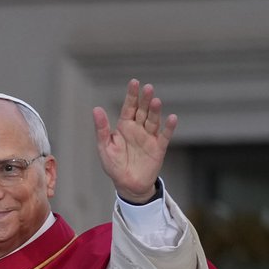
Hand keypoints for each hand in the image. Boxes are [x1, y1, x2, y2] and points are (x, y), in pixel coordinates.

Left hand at [93, 80, 176, 203]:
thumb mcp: (104, 148)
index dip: (131, 95)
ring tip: (156, 101)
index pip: (129, 107)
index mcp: (125, 126)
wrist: (128, 186)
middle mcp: (138, 128)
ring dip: (155, 111)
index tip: (134, 82)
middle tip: (148, 88)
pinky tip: (172, 118)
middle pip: (143, 111)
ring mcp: (149, 137)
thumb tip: (96, 109)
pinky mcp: (158, 148)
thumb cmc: (115, 166)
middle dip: (145, 100)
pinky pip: (164, 136)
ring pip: (153, 121)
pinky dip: (168, 128)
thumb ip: (102, 129)